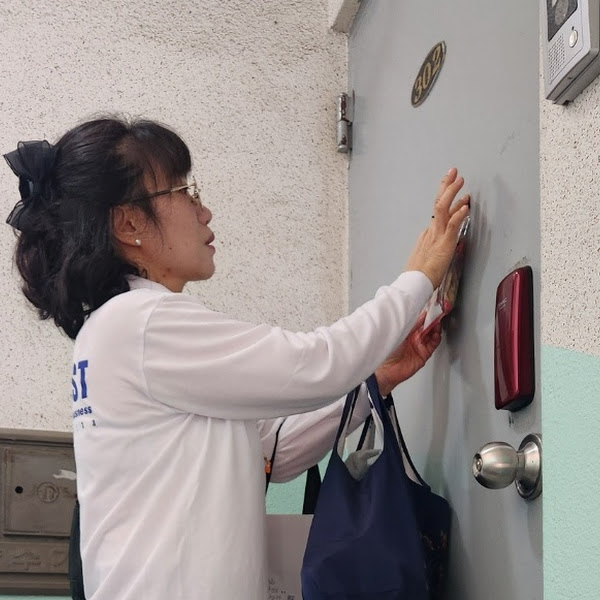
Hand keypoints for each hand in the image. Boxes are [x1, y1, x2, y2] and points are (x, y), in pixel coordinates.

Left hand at [375, 312, 441, 396]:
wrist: (386, 370)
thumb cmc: (386, 351)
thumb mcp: (397, 333)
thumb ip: (408, 324)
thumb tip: (418, 313)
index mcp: (406, 329)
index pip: (419, 318)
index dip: (426, 313)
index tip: (432, 306)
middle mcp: (413, 336)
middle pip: (427, 325)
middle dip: (434, 318)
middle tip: (439, 312)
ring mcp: (419, 345)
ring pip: (432, 334)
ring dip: (436, 327)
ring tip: (437, 323)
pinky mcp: (423, 354)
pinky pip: (433, 345)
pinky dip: (436, 338)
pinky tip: (436, 334)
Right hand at [405, 168, 469, 288]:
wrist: (414, 283)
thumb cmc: (420, 275)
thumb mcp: (426, 257)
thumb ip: (432, 247)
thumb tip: (435, 244)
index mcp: (428, 234)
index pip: (439, 211)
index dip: (447, 198)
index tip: (454, 188)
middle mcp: (431, 231)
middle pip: (438, 204)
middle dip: (446, 186)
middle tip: (453, 172)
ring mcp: (437, 236)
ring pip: (443, 209)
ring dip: (452, 193)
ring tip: (460, 180)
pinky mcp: (444, 244)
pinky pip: (452, 226)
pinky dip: (458, 215)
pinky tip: (465, 206)